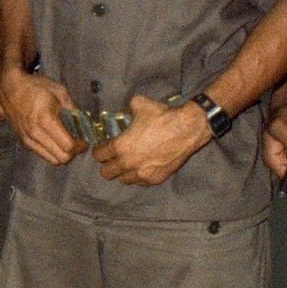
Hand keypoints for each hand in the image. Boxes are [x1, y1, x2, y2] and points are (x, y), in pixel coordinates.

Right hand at [0, 67, 81, 164]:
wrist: (10, 89)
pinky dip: (52, 151)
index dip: (80, 145)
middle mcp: (35, 133)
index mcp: (45, 119)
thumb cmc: (36, 88)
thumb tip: (84, 125)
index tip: (85, 139)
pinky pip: (43, 154)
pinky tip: (55, 139)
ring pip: (52, 160)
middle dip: (73, 152)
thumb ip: (73, 110)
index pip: (68, 146)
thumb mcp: (60, 92)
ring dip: (63, 154)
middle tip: (78, 142)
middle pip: (62, 158)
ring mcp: (28, 139)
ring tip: (66, 141)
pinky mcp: (24, 142)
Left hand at [95, 94, 211, 185]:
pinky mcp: (156, 179)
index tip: (101, 148)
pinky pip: (140, 182)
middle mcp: (128, 164)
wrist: (187, 129)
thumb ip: (129, 108)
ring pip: (124, 180)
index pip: (100, 156)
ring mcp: (142, 174)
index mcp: (120, 147)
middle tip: (111, 159)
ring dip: (122, 173)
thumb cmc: (162, 117)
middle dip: (106, 165)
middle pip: (107, 173)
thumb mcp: (140, 105)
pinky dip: (138, 176)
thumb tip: (128, 107)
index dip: (99, 151)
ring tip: (126, 165)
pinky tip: (141, 168)